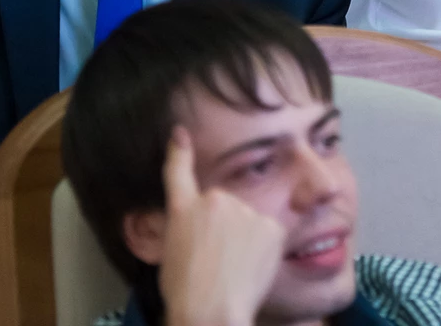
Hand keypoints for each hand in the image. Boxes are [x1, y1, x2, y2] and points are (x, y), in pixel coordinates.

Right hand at [158, 128, 285, 325]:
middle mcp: (215, 200)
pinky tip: (252, 269)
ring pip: (250, 220)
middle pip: (226, 207)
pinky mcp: (270, 225)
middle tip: (218, 260)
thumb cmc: (185, 292)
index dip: (178, 150)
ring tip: (235, 269)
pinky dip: (265, 248)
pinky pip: (270, 234)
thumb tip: (200, 224)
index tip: (180, 133)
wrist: (210, 311)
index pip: (178, 172)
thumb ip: (186, 227)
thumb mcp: (170, 252)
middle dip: (226, 227)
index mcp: (183, 209)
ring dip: (247, 238)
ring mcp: (245, 210)